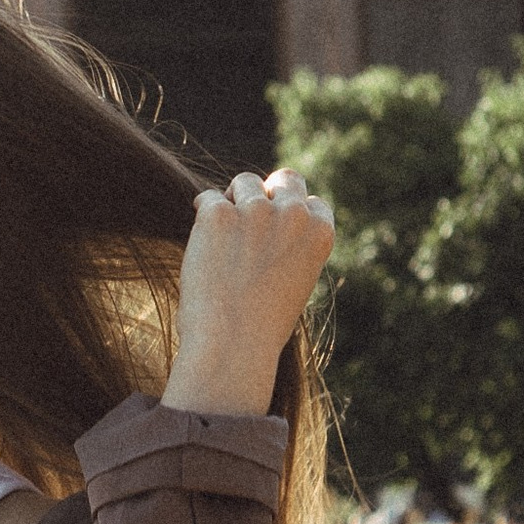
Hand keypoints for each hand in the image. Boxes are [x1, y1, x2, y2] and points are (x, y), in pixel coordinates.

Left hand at [164, 166, 334, 416]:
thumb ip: (291, 245)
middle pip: (286, 179)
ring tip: (223, 243)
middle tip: (246, 218)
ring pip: (243, 183)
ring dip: (233, 203)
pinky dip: (203, 217)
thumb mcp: (295, 281)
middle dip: (268, 192)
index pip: (311, 202)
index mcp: (320, 232)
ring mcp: (256, 210)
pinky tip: (203, 246)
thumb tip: (268, 212)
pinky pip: (208, 199)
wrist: (233, 345)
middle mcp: (293, 214)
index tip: (275, 234)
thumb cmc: (262, 324)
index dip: (291, 215)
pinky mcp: (218, 214)